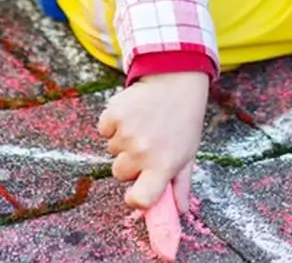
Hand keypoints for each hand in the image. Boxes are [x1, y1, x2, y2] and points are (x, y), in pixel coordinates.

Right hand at [98, 71, 208, 211]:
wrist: (177, 79)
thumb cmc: (183, 120)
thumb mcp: (187, 152)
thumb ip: (181, 185)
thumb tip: (180, 212)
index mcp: (164, 165)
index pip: (141, 200)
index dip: (136, 198)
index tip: (138, 190)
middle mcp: (144, 152)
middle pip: (120, 173)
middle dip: (131, 161)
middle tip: (149, 141)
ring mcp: (127, 132)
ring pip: (112, 150)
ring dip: (124, 139)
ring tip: (144, 122)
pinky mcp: (114, 113)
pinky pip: (103, 129)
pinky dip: (112, 122)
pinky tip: (132, 112)